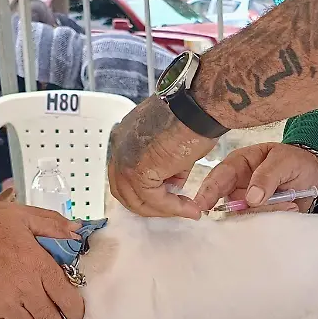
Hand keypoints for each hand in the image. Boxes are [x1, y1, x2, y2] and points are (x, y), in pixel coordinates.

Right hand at [0, 202, 84, 318]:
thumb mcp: (21, 215)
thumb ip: (52, 224)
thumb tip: (77, 232)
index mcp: (39, 265)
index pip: (68, 299)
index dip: (75, 310)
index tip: (73, 312)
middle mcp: (27, 290)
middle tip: (45, 312)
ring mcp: (6, 307)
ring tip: (24, 314)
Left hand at [107, 96, 215, 218]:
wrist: (198, 109)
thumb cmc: (192, 117)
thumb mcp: (171, 144)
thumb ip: (164, 164)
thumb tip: (171, 184)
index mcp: (123, 137)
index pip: (124, 175)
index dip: (143, 191)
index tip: (166, 196)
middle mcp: (118, 149)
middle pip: (124, 191)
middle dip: (149, 204)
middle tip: (174, 207)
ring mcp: (125, 161)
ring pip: (137, 200)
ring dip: (162, 209)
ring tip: (185, 208)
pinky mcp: (138, 172)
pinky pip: (154, 200)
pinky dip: (172, 208)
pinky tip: (188, 207)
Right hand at [194, 143, 317, 213]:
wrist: (313, 174)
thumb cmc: (295, 161)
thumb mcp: (284, 160)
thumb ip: (268, 175)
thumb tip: (251, 198)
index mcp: (237, 165)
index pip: (217, 178)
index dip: (207, 192)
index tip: (201, 207)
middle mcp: (236, 187)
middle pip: (227, 204)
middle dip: (242, 210)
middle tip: (269, 205)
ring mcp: (245, 204)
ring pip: (244, 218)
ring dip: (267, 213)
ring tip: (291, 203)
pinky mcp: (257, 217)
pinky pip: (257, 225)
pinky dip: (273, 220)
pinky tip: (290, 209)